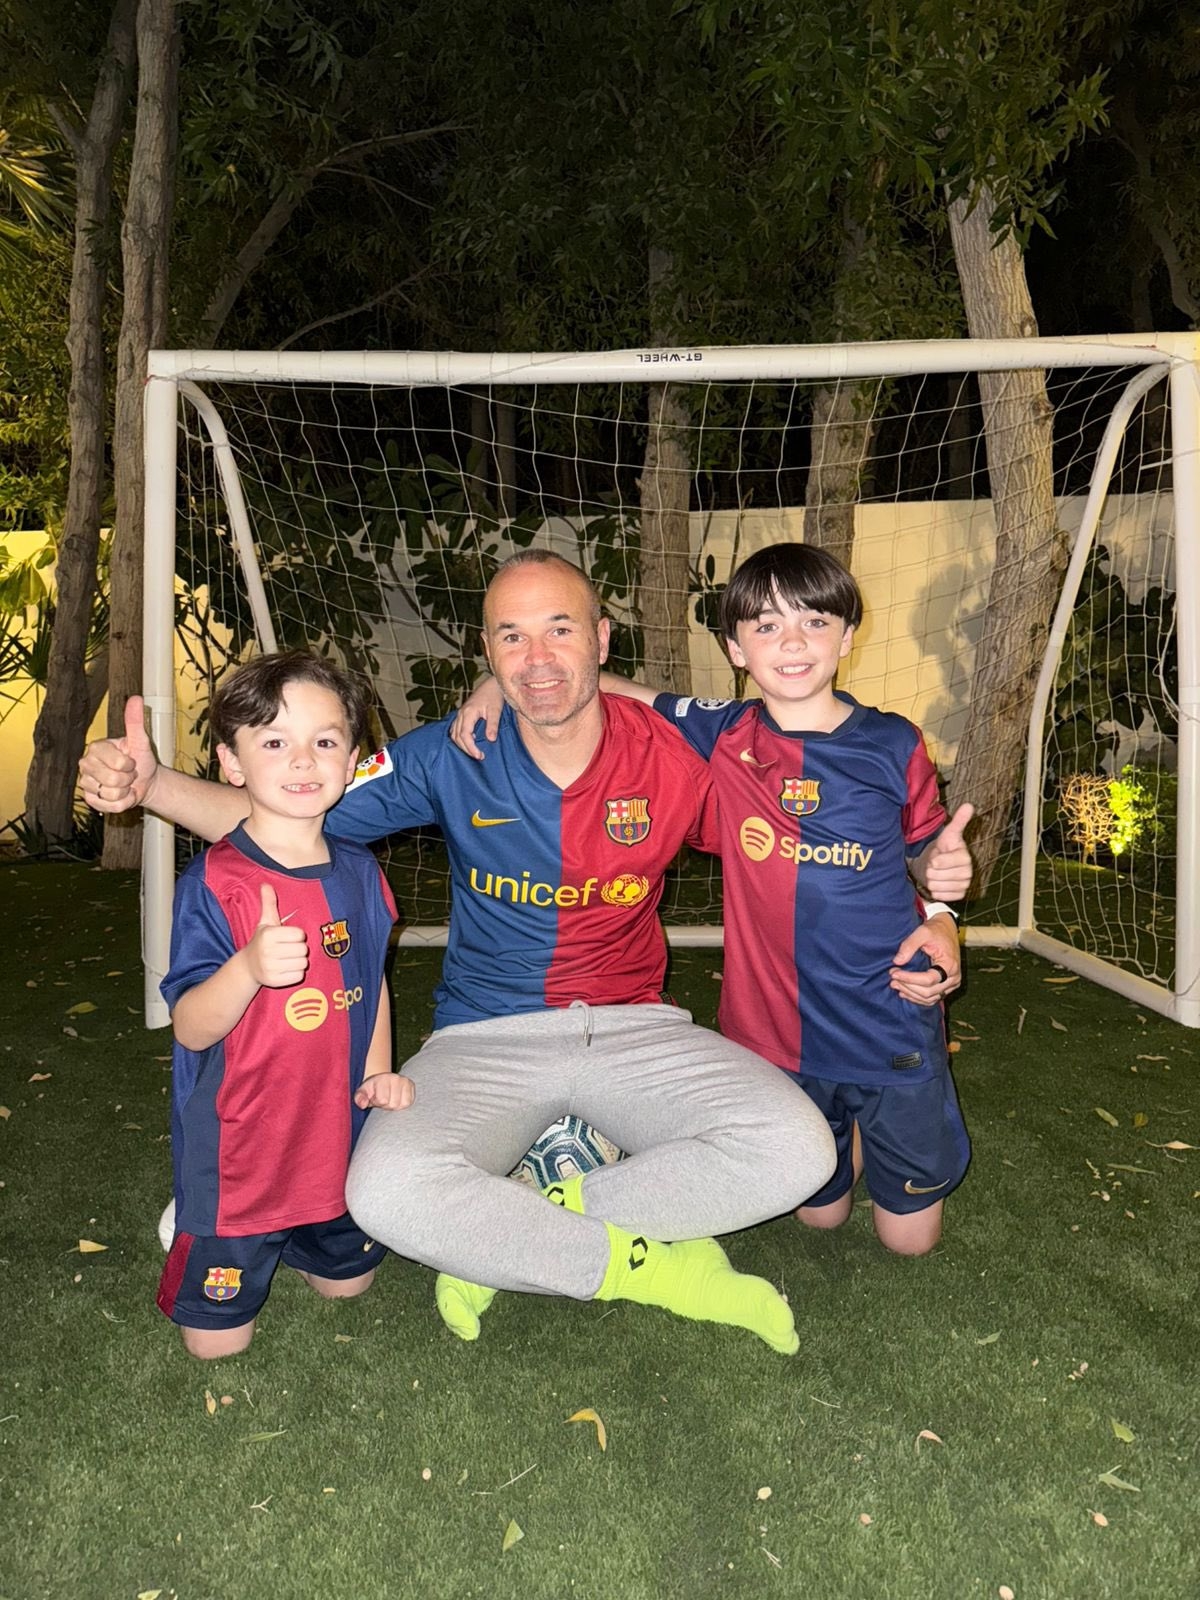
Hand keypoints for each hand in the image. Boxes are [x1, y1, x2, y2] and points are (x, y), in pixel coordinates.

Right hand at [78, 695, 158, 812]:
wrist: (144, 781)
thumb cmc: (140, 759)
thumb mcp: (140, 740)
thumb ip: (135, 721)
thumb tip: (136, 698)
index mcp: (96, 748)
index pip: (117, 763)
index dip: (129, 765)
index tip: (130, 761)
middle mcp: (86, 764)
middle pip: (112, 780)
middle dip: (128, 779)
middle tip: (128, 774)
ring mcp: (86, 783)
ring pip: (111, 795)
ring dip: (125, 792)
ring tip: (124, 784)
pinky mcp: (90, 800)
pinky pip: (110, 807)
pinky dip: (122, 804)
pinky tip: (122, 795)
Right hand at [245, 884, 308, 987]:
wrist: (248, 966)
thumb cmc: (262, 941)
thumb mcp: (265, 922)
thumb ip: (269, 903)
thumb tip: (265, 884)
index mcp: (268, 935)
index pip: (300, 935)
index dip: (296, 936)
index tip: (287, 938)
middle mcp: (267, 952)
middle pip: (303, 949)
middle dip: (298, 949)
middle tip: (287, 949)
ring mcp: (270, 968)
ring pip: (303, 963)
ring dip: (298, 961)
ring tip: (286, 959)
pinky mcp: (274, 982)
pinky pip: (299, 976)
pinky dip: (296, 973)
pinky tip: (285, 969)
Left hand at [355, 1073, 415, 1109]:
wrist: (381, 1080)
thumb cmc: (371, 1089)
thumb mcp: (362, 1093)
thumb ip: (359, 1099)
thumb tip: (363, 1105)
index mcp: (382, 1079)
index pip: (383, 1100)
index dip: (378, 1103)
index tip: (375, 1098)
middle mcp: (395, 1078)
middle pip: (394, 1104)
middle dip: (387, 1105)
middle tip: (383, 1100)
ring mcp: (405, 1081)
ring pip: (403, 1104)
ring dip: (396, 1106)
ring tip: (390, 1099)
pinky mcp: (411, 1085)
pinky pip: (410, 1102)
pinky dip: (403, 1104)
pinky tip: (397, 1099)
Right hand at [449, 676, 504, 758]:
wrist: (492, 684)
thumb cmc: (494, 695)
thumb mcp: (496, 710)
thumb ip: (492, 725)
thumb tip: (490, 740)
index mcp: (468, 713)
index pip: (464, 735)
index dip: (470, 748)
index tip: (480, 756)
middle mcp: (461, 714)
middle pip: (457, 736)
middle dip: (467, 749)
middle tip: (480, 756)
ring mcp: (460, 714)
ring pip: (454, 734)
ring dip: (462, 744)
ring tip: (475, 752)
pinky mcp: (462, 714)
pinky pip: (455, 729)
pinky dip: (460, 738)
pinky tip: (469, 742)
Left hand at [890, 914, 960, 1005]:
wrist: (947, 929)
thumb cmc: (936, 930)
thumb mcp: (922, 932)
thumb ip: (909, 946)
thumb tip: (897, 961)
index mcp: (950, 965)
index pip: (928, 979)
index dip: (909, 978)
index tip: (894, 972)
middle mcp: (954, 978)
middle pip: (928, 992)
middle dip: (907, 987)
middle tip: (892, 979)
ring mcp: (952, 984)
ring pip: (930, 998)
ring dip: (911, 994)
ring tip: (895, 985)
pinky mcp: (947, 987)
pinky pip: (932, 998)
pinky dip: (918, 998)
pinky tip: (905, 993)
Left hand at [919, 804, 974, 899]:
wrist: (940, 864)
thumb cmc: (944, 848)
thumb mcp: (948, 834)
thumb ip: (959, 821)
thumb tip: (969, 805)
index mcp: (965, 858)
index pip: (939, 863)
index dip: (933, 859)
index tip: (937, 855)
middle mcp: (968, 873)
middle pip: (935, 876)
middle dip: (931, 869)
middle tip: (936, 864)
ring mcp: (964, 885)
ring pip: (935, 886)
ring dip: (931, 880)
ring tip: (937, 872)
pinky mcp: (959, 895)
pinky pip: (939, 896)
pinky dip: (935, 890)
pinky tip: (939, 883)